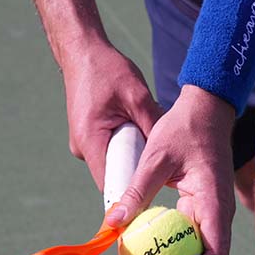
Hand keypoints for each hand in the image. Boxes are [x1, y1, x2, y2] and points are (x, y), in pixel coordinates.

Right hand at [61, 42, 162, 188]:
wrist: (83, 52)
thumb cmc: (108, 70)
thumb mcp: (138, 97)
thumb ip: (152, 126)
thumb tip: (171, 152)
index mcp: (90, 140)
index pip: (111, 184)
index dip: (132, 196)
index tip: (153, 203)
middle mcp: (83, 147)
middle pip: (114, 177)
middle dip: (137, 175)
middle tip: (162, 171)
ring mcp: (85, 144)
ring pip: (114, 165)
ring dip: (133, 159)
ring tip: (150, 146)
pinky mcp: (90, 138)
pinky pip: (111, 153)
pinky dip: (126, 149)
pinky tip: (139, 136)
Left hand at [106, 85, 236, 254]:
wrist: (206, 110)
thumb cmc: (183, 129)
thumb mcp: (155, 159)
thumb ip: (136, 192)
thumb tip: (112, 224)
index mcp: (215, 205)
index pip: (215, 254)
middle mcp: (219, 214)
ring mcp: (214, 213)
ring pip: (203, 254)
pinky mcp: (205, 209)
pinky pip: (193, 238)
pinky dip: (177, 253)